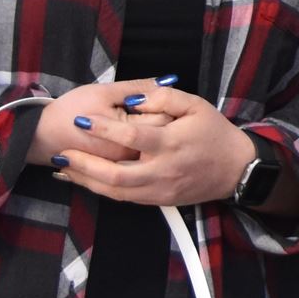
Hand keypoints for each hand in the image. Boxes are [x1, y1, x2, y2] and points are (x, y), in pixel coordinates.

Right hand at [32, 79, 165, 165]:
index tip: (145, 96)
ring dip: (151, 134)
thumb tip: (166, 80)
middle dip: (159, 118)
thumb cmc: (71, 110)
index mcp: (127, 137)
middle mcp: (129, 156)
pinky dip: (141, 146)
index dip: (159, 103)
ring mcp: (122, 165)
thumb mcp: (103, 91)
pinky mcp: (115, 168)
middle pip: (161, 136)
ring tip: (135, 121)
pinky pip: (138, 158)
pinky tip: (130, 135)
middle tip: (140, 108)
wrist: (42, 136)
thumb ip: (136, 87)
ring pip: (152, 149)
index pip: (163, 118)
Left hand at [50, 84, 259, 207]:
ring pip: (116, 192)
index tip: (81, 120)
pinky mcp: (159, 200)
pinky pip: (125, 198)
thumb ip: (164, 97)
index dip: (103, 129)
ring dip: (87, 182)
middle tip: (62, 154)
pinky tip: (85, 180)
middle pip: (116, 175)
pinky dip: (102, 190)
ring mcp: (160, 189)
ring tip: (64, 169)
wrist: (236, 169)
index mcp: (171, 143)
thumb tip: (134, 99)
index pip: (130, 136)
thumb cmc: (215, 133)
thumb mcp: (196, 105)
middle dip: (84, 166)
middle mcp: (163, 170)